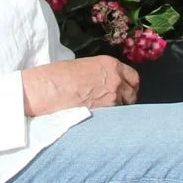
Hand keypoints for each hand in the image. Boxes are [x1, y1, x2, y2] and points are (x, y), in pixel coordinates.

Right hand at [22, 56, 139, 116]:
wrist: (49, 87)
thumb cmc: (60, 75)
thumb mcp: (85, 66)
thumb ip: (101, 73)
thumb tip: (104, 82)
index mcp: (111, 64)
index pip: (133, 77)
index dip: (130, 85)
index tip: (127, 91)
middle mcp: (116, 79)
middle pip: (133, 94)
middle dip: (128, 99)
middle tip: (119, 104)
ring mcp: (112, 96)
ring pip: (125, 107)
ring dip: (119, 110)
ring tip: (105, 112)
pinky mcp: (105, 111)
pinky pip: (116, 116)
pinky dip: (111, 118)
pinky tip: (100, 118)